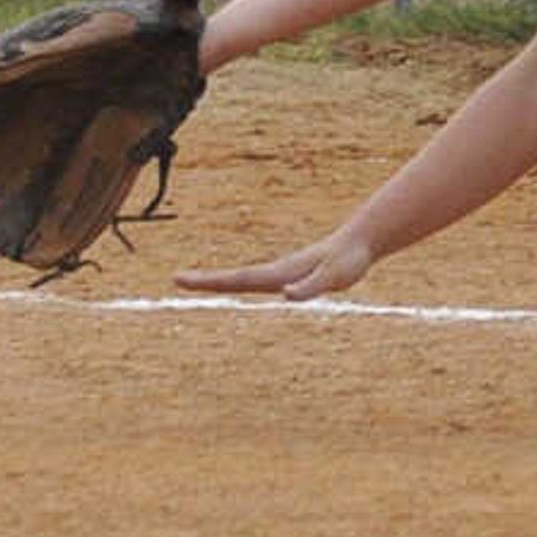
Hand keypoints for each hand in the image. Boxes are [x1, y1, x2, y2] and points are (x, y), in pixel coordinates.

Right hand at [177, 225, 377, 301]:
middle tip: (175, 279)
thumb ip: (310, 288)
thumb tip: (286, 295)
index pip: (237, 279)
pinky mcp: (292, 275)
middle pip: (234, 277)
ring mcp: (282, 272)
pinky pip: (259, 280)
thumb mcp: (331, 278)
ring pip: (244, 277)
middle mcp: (276, 272)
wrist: (361, 241)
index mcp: (278, 274)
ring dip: (219, 280)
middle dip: (204, 280)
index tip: (179, 278)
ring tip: (196, 283)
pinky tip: (237, 286)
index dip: (209, 281)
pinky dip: (239, 282)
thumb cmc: (348, 261)